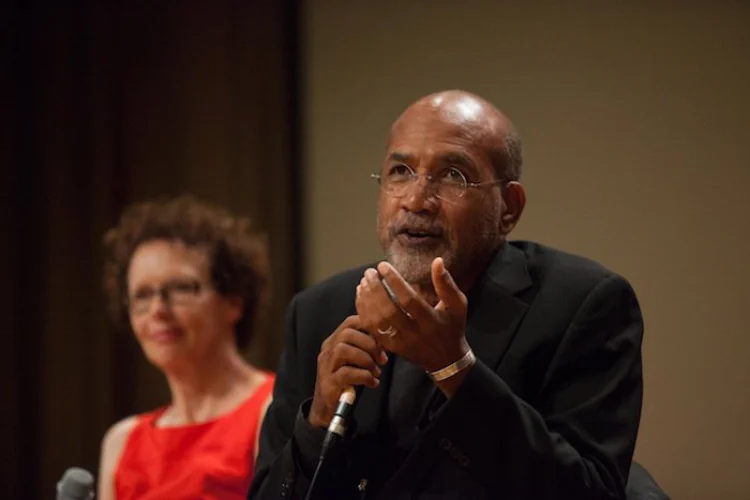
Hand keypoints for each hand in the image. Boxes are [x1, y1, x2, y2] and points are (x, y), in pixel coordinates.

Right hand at [308, 315, 388, 427]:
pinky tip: (372, 382)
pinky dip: (364, 376)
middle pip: (347, 334)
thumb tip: (386, 341)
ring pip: (344, 350)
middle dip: (370, 344)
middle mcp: (328, 350)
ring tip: (376, 371)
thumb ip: (364, 349)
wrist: (327, 408)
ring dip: (366, 360)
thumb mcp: (354, 361)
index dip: (368, 326)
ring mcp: (326, 366)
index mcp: (334, 342)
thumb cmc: (345, 382)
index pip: (349, 323)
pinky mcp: (329, 382)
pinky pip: (346, 373)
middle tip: (382, 359)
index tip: (383, 340)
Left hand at [355, 257, 469, 377]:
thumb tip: (437, 261)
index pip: (408, 300)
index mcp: (431, 321)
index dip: (394, 282)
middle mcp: (415, 334)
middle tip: (369, 272)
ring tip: (364, 281)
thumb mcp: (457, 306)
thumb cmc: (452, 327)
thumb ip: (447, 284)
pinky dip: (364, 312)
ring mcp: (401, 343)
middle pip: (389, 311)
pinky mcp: (391, 348)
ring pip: (378, 322)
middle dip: (375, 289)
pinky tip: (361, 296)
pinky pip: (372, 330)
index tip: (383, 266)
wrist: (446, 359)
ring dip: (367, 300)